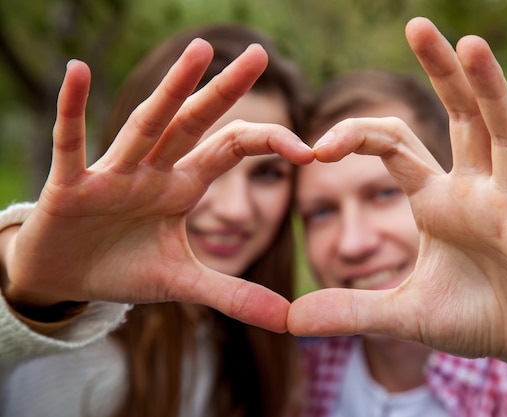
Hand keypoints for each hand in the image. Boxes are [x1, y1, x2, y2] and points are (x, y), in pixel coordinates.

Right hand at [2, 40, 312, 332]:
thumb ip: (233, 294)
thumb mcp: (183, 283)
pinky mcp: (70, 187)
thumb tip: (287, 320)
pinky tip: (77, 74)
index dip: (268, 143)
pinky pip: (71, 145)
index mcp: (182, 187)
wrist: (67, 277)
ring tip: (199, 50)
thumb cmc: (124, 268)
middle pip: (195, 123)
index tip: (309, 150)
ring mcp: (113, 175)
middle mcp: (153, 171)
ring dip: (172, 90)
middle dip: (225, 90)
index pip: (231, 149)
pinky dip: (71, 111)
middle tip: (259, 54)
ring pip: (147, 126)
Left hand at [288, 17, 506, 385]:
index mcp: (438, 202)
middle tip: (416, 26)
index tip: (318, 147)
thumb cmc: (475, 318)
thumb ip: (351, 311)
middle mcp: (476, 192)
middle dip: (439, 74)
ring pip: (504, 135)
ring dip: (489, 90)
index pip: (395, 148)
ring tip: (471, 44)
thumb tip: (290, 320)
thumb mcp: (404, 314)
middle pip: (458, 119)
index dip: (358, 136)